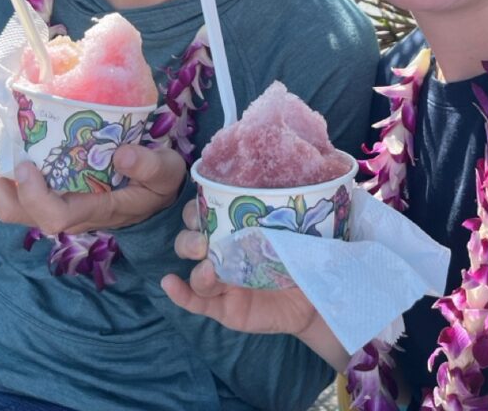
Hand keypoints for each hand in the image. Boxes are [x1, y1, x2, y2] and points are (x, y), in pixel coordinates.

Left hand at [0, 137, 185, 233]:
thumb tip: (123, 155)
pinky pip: (22, 192)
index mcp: (97, 209)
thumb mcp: (167, 172)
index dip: (35, 194)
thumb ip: (150, 166)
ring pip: (14, 208)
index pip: (55, 216)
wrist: (159, 194)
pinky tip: (7, 146)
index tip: (26, 164)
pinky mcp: (57, 193)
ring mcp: (61, 204)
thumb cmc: (161, 183)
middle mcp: (72, 212)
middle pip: (21, 215)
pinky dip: (7, 172)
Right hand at [161, 200, 318, 337]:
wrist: (316, 296)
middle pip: (190, 241)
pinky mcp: (223, 308)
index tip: (204, 203)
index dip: (198, 207)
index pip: (204, 212)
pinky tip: (170, 284)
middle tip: (204, 242)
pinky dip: (181, 294)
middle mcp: (220, 252)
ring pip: (194, 272)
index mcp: (233, 229)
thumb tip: (299, 179)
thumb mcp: (295, 229)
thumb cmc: (304, 254)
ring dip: (196, 270)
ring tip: (209, 269)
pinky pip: (196, 302)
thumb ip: (285, 212)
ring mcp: (220, 282)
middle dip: (190, 239)